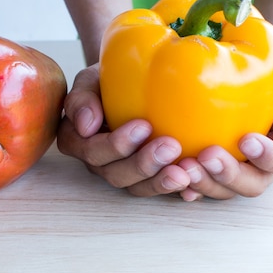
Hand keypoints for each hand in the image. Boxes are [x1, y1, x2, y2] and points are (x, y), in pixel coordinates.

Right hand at [57, 63, 192, 196]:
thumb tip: (87, 125)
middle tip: (170, 146)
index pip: (91, 151)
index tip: (143, 126)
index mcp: (79, 141)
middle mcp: (100, 162)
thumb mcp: (91, 80)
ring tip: (184, 171)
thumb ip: (81, 98)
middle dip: (143, 164)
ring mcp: (125, 174)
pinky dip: (177, 192)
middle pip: (115, 174)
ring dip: (160, 181)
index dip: (115, 145)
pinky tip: (193, 188)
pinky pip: (161, 191)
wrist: (135, 82)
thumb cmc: (110, 80)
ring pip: (138, 188)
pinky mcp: (149, 179)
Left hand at [177, 81, 272, 200]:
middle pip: (254, 184)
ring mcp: (237, 177)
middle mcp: (264, 171)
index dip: (271, 158)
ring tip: (185, 165)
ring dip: (205, 182)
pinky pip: (201, 190)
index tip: (247, 140)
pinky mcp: (212, 178)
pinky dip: (189, 188)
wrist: (233, 84)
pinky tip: (177, 179)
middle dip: (230, 173)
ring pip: (225, 191)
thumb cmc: (263, 86)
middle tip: (207, 155)